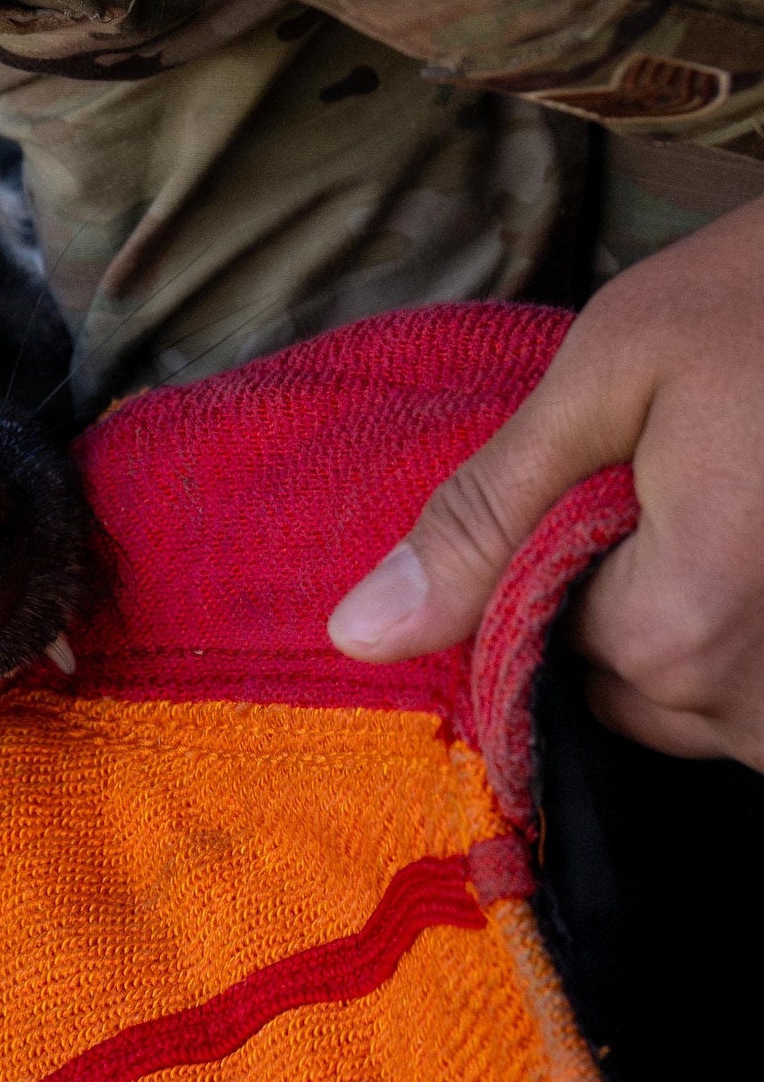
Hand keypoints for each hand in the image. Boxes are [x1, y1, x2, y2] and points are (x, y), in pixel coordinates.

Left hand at [329, 192, 763, 772]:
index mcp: (682, 630)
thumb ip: (483, 518)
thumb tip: (358, 636)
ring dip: (706, 616)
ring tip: (746, 496)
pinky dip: (757, 623)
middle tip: (692, 478)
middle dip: (631, 600)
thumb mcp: (609, 377)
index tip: (611, 483)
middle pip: (631, 694)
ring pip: (709, 704)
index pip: (543, 654)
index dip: (552, 567)